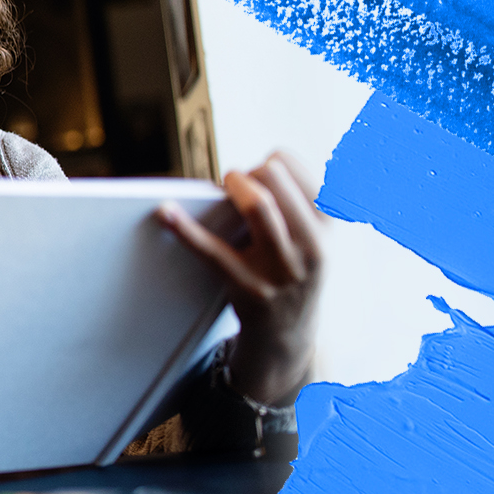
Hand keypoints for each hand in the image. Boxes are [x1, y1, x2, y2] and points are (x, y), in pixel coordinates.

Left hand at [156, 152, 321, 407]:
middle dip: (250, 171)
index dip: (273, 161)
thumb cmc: (291, 270)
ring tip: (224, 185)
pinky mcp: (249, 287)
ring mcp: (281, 268)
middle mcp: (312, 246)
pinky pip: (212, 251)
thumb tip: (272, 159)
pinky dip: (185, 228)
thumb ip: (303, 199)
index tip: (263, 170)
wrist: (287, 334)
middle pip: (275, 179)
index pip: (299, 169)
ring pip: (258, 206)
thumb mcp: (315, 237)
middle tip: (237, 181)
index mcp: (328, 228)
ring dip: (233, 185)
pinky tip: (165, 212)